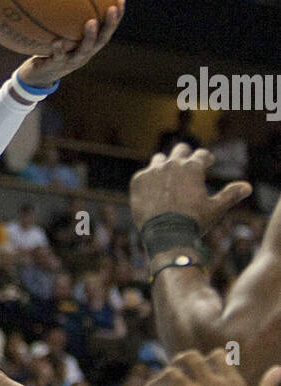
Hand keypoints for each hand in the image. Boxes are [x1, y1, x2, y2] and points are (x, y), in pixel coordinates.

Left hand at [16, 0, 124, 88]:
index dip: (116, 17)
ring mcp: (71, 61)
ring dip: (90, 36)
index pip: (106, 30)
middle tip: (112, 8)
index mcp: (89, 45)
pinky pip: (58, 58)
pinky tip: (56, 42)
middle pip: (102, 40)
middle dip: (109, 24)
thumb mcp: (61, 34)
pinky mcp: (56, 66)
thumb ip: (67, 19)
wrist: (38, 76)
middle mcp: (84, 54)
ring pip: (84, 50)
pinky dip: (58, 50)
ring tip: (91, 22)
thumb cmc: (52, 50)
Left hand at [129, 144, 250, 231]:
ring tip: (168, 174)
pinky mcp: (138, 181)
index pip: (202, 155)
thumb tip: (247, 187)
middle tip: (187, 162)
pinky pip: (144, 175)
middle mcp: (171, 164)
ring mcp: (153, 171)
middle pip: (180, 150)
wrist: (166, 236)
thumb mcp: (216, 208)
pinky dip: (149, 180)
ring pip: (159, 160)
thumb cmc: (194, 222)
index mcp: (192, 167)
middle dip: (186, 155)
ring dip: (165, 165)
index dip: (206, 158)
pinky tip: (153, 189)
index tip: (208, 162)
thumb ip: (231, 194)